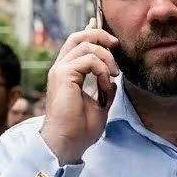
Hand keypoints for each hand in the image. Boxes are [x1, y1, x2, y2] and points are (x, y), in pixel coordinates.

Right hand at [40, 26, 119, 165]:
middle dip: (100, 35)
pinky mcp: (63, 76)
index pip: (77, 44)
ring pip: (86, 45)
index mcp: (67, 74)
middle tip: (116, 46)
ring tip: (113, 75)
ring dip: (106, 58)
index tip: (111, 39)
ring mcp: (60, 71)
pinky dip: (102, 70)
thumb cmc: (79, 130)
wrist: (68, 143)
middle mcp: (61, 68)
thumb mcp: (99, 106)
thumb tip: (113, 80)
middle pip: (79, 36)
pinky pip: (88, 60)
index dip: (93, 33)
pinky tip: (104, 85)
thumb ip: (104, 89)